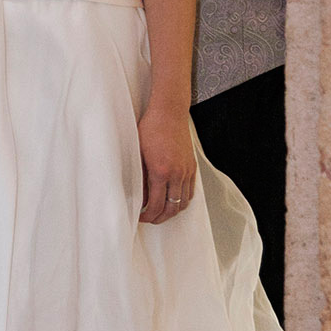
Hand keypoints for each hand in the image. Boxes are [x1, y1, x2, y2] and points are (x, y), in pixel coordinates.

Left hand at [138, 102, 196, 223]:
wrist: (169, 112)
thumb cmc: (151, 128)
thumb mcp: (138, 154)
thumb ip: (140, 178)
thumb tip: (140, 197)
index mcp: (161, 172)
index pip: (156, 205)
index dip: (148, 216)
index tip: (141, 216)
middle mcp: (177, 174)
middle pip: (172, 209)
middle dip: (160, 218)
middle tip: (150, 218)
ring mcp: (187, 171)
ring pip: (184, 202)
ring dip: (172, 211)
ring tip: (161, 211)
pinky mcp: (192, 166)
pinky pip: (190, 191)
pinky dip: (182, 200)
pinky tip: (173, 199)